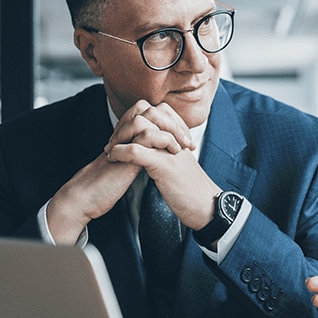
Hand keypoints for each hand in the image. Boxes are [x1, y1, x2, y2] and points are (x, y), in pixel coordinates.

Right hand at [45, 100, 195, 245]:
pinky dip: (164, 139)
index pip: (153, 115)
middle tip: (188, 141)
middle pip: (152, 110)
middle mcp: (126, 133)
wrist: (86, 197)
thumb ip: (141, 155)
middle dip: (175, 122)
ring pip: (149, 117)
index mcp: (128, 135)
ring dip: (171, 128)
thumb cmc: (107, 185)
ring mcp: (124, 139)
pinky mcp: (124, 150)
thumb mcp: (128, 167)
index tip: (186, 140)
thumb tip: (158, 155)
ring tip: (183, 146)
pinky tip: (174, 151)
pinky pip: (146, 134)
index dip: (172, 123)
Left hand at [105, 101, 220, 229]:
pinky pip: (135, 151)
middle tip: (112, 141)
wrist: (207, 206)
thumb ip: (167, 150)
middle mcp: (175, 137)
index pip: (156, 111)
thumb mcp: (179, 163)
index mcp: (179, 135)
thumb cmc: (192, 189)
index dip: (135, 118)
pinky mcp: (163, 165)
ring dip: (119, 136)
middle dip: (124, 124)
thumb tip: (149, 146)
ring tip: (110, 150)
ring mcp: (169, 149)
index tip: (123, 135)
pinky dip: (120, 152)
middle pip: (146, 112)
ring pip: (140, 127)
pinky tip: (113, 158)